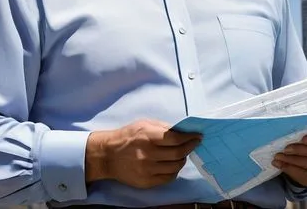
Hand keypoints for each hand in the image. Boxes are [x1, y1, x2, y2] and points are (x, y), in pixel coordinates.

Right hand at [85, 119, 201, 188]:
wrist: (108, 155)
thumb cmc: (128, 136)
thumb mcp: (144, 124)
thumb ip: (163, 127)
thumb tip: (181, 131)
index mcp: (148, 136)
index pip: (175, 139)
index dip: (189, 138)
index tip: (197, 136)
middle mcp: (148, 154)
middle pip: (177, 154)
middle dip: (189, 148)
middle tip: (194, 144)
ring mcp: (147, 170)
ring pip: (175, 167)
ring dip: (182, 159)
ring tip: (183, 153)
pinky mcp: (146, 182)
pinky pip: (167, 178)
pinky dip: (174, 171)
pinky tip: (173, 164)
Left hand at [271, 127, 306, 186]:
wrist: (304, 152)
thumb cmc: (306, 131)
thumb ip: (305, 123)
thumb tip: (289, 119)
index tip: (304, 139)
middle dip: (303, 150)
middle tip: (287, 148)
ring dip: (294, 160)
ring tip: (279, 155)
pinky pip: (305, 174)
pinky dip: (289, 168)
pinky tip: (278, 163)